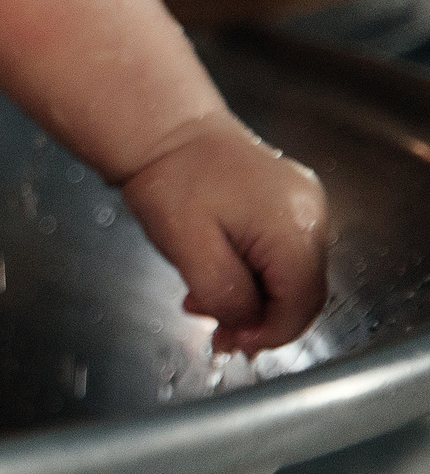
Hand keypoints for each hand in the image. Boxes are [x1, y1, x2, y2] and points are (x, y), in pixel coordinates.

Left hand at [119, 120, 328, 355]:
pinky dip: (256, 274)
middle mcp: (311, 214)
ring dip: (255, 299)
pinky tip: (219, 278)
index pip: (302, 303)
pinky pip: (284, 253)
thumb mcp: (187, 248)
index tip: (234, 345)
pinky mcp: (290, 202)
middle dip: (261, 321)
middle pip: (303, 292)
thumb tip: (245, 324)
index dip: (271, 334)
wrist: (162, 128)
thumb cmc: (169, 180)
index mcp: (292, 227)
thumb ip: (224, 294)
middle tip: (219, 336)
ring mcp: (305, 205)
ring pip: (293, 275)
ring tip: (206, 305)